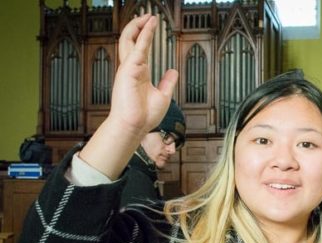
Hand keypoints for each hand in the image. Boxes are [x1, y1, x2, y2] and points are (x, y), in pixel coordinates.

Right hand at [110, 14, 177, 135]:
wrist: (135, 126)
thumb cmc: (144, 116)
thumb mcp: (163, 95)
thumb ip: (167, 82)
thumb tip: (172, 71)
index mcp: (139, 73)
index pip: (140, 49)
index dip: (145, 36)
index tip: (151, 26)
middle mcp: (131, 68)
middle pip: (131, 41)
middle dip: (138, 27)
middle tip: (147, 16)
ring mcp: (128, 68)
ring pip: (129, 39)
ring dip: (138, 26)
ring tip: (147, 16)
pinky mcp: (129, 69)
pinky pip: (137, 47)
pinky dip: (144, 34)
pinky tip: (150, 25)